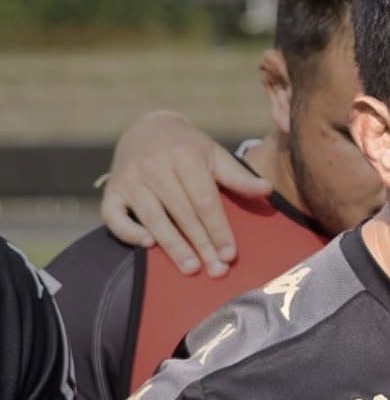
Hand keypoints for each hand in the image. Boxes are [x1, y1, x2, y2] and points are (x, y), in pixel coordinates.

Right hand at [100, 112, 269, 276]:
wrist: (146, 129)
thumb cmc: (188, 148)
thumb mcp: (214, 155)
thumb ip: (238, 176)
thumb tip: (267, 189)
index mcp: (183, 156)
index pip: (204, 200)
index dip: (218, 229)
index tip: (230, 254)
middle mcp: (154, 166)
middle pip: (182, 213)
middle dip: (201, 244)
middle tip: (216, 270)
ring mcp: (130, 178)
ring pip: (153, 218)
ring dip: (172, 245)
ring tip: (191, 268)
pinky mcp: (112, 190)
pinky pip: (114, 215)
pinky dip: (128, 231)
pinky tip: (147, 245)